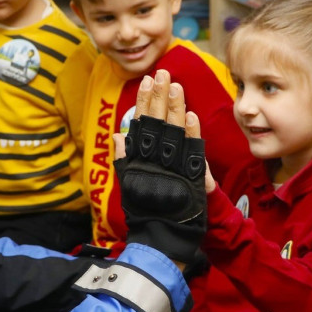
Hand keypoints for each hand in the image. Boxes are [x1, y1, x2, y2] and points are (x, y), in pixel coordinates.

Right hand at [113, 70, 207, 265]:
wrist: (161, 238)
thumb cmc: (144, 213)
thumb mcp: (128, 186)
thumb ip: (124, 160)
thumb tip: (119, 135)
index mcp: (140, 161)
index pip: (143, 124)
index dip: (146, 102)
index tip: (148, 82)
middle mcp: (155, 162)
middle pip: (159, 123)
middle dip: (161, 96)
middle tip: (163, 73)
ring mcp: (173, 169)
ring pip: (175, 132)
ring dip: (176, 107)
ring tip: (176, 85)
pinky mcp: (191, 179)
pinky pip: (193, 152)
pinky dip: (192, 134)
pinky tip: (191, 115)